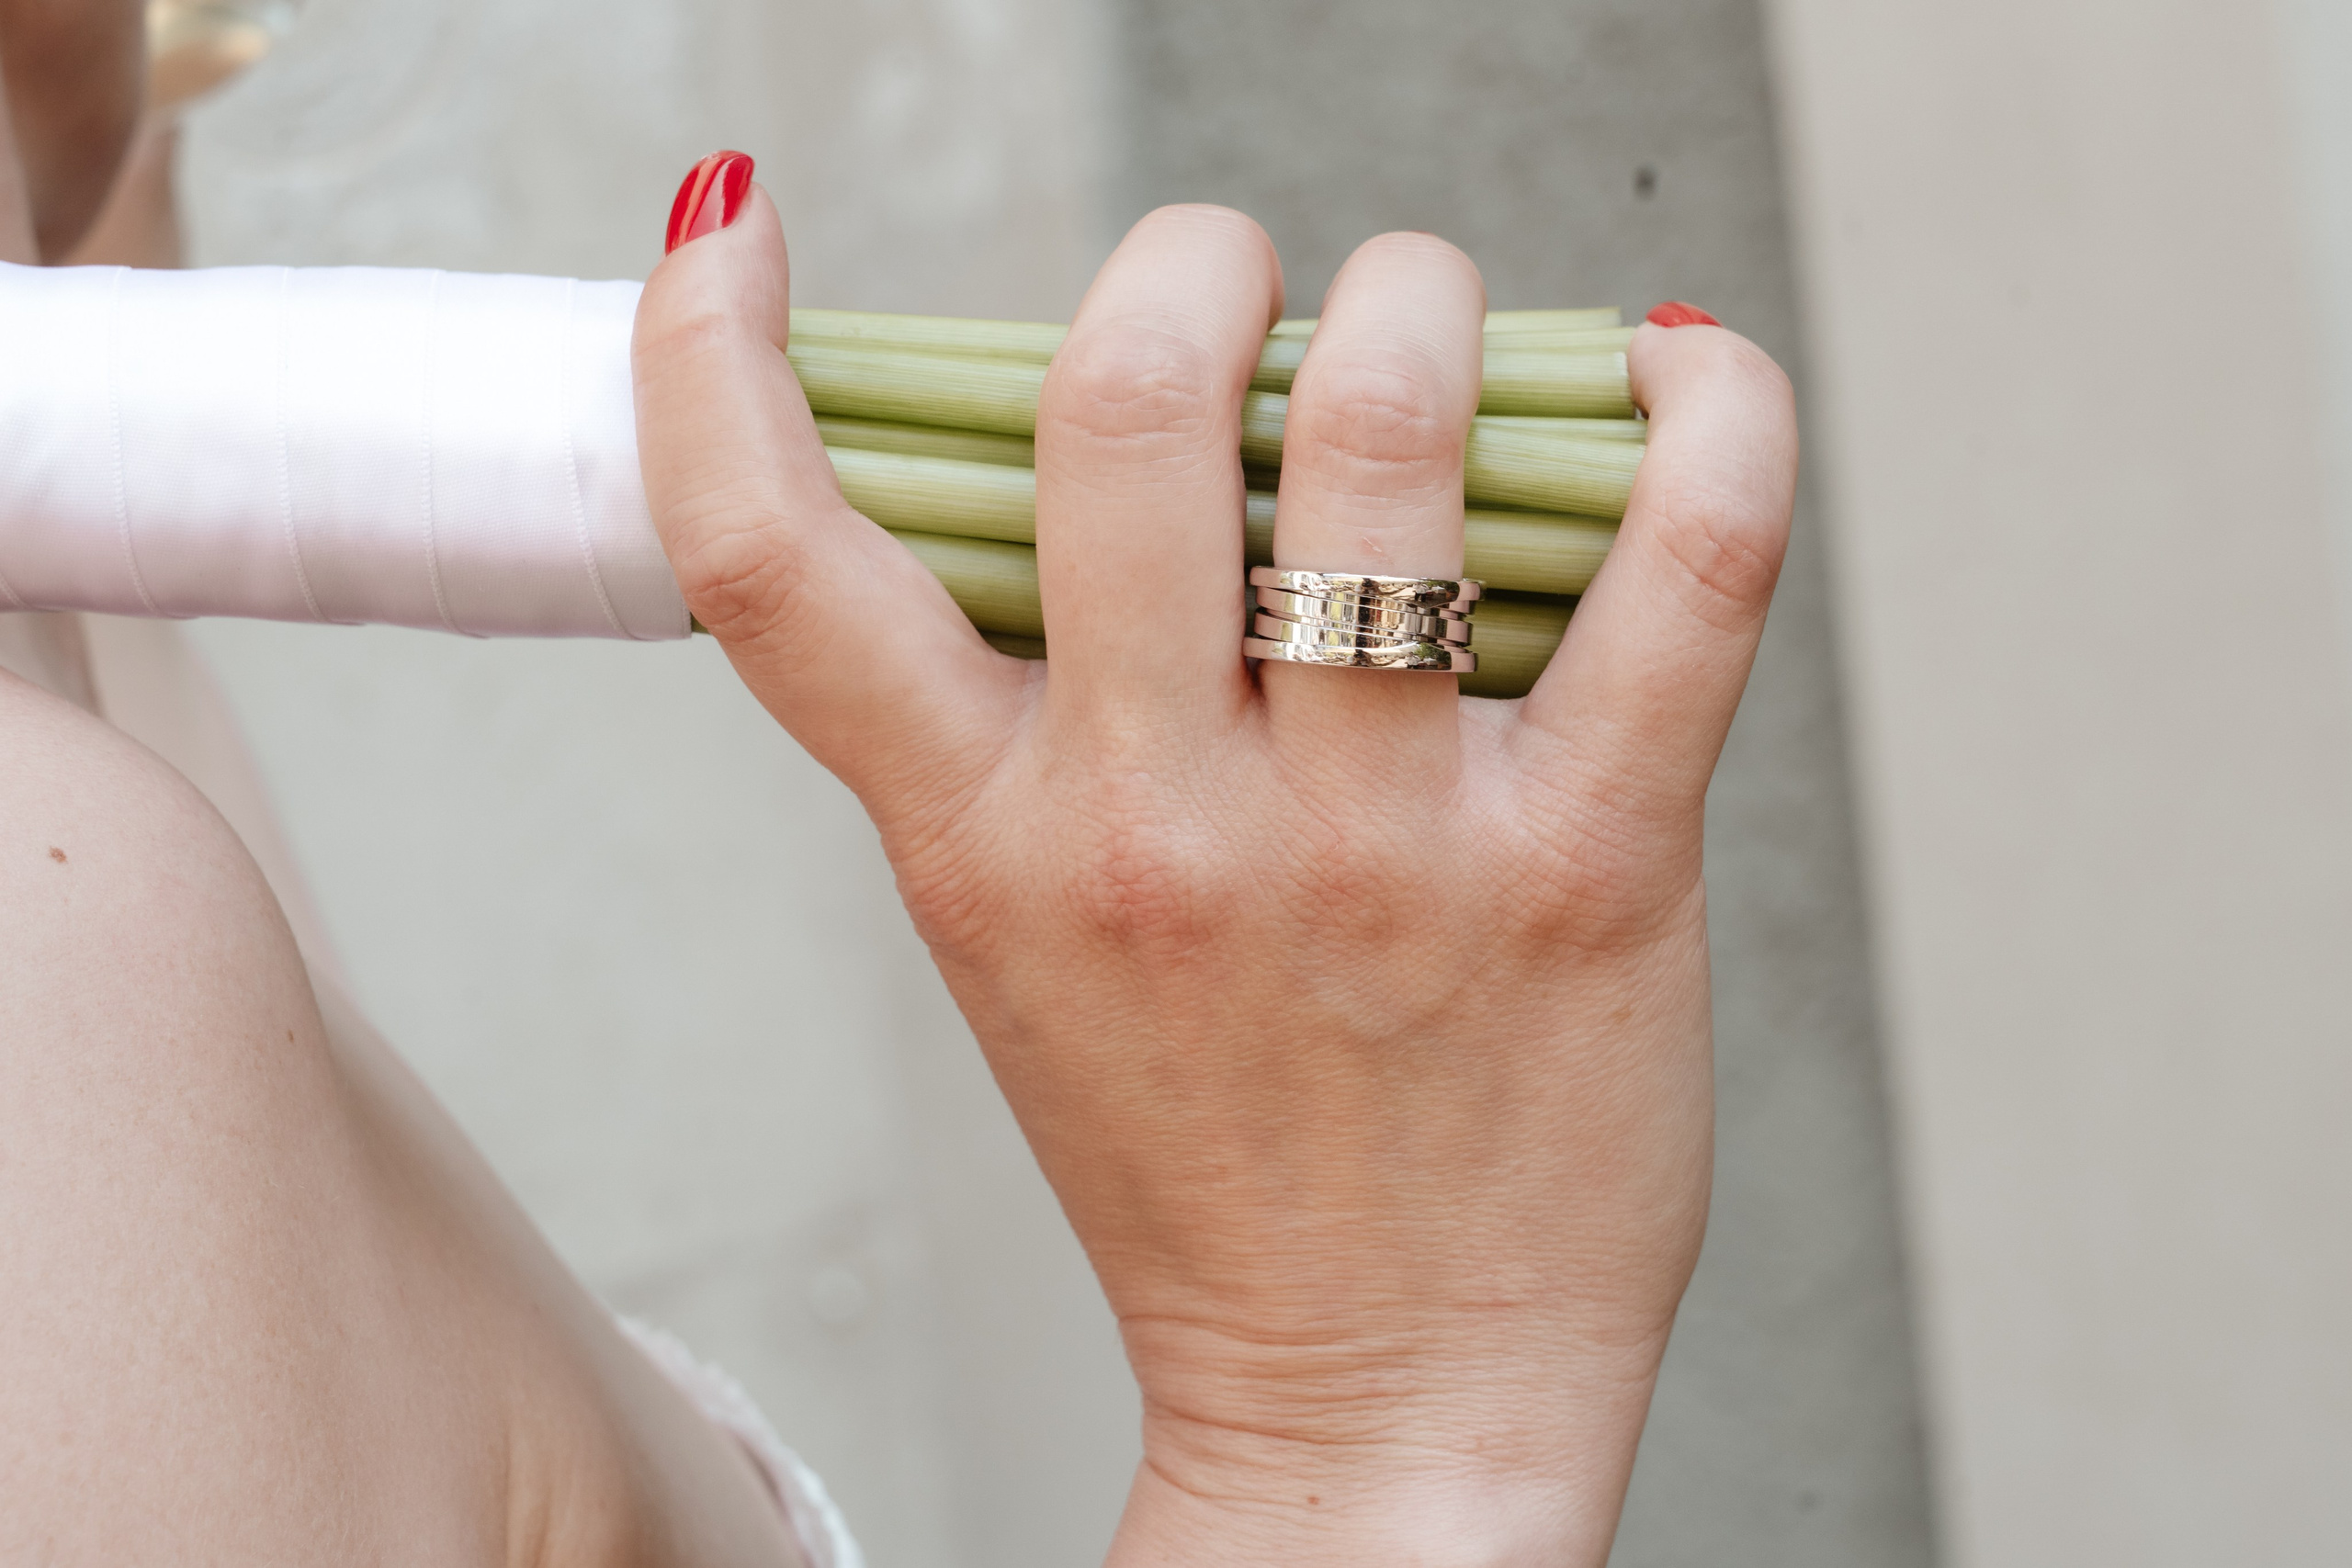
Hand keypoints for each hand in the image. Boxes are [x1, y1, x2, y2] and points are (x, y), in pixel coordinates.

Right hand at [635, 193, 1796, 1565]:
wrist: (1374, 1406)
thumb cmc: (1201, 1156)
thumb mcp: (1020, 941)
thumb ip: (1012, 717)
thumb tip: (1076, 464)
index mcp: (982, 837)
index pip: (771, 561)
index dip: (711, 359)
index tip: (736, 233)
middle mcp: (1160, 825)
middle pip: (1125, 408)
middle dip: (1187, 262)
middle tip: (1236, 281)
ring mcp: (1381, 840)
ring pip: (1392, 429)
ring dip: (1419, 301)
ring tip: (1429, 324)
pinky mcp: (1594, 862)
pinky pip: (1683, 566)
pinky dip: (1714, 420)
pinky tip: (1687, 378)